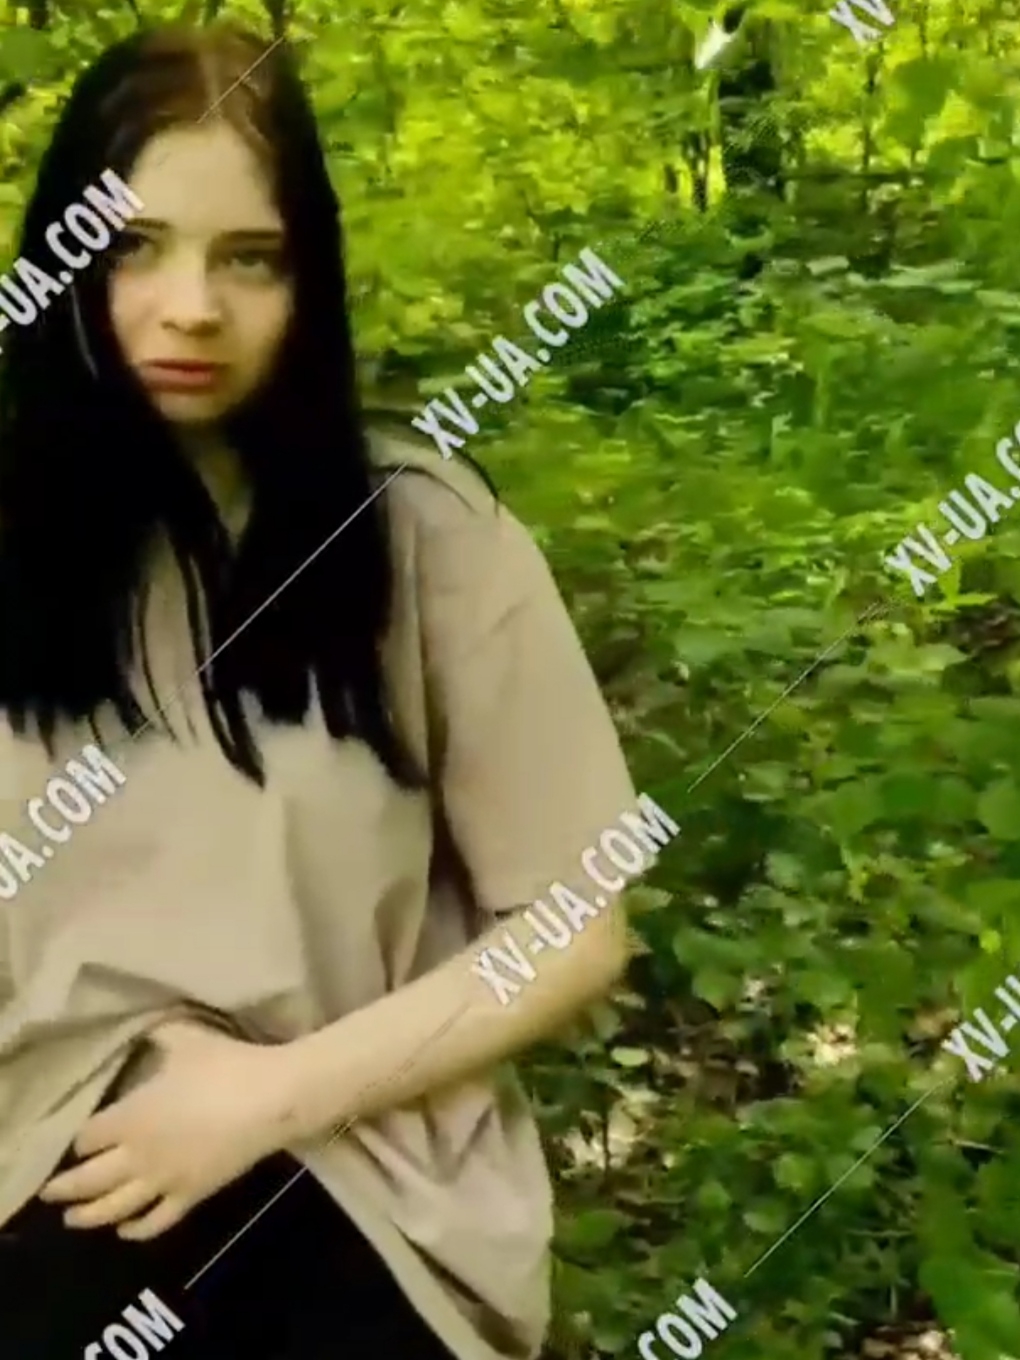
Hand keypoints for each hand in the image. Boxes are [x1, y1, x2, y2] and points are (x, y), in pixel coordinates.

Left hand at [40, 1019, 292, 1239]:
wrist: (271, 1100)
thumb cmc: (226, 1065)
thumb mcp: (187, 1039)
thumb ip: (158, 1035)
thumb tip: (143, 1027)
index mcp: (131, 1116)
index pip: (87, 1138)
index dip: (78, 1141)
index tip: (74, 1141)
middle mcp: (138, 1155)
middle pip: (88, 1179)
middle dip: (65, 1187)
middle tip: (49, 1192)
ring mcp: (163, 1180)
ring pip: (113, 1208)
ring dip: (88, 1216)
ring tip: (73, 1219)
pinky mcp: (191, 1196)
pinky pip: (156, 1222)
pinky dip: (135, 1230)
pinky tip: (125, 1230)